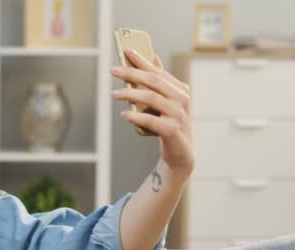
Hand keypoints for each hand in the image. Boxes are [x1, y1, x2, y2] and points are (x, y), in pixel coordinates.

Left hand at [111, 49, 193, 175]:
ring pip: (151, 98)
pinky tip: (124, 115)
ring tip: (113, 94)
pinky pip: (150, 120)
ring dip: (130, 94)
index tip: (126, 51)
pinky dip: (136, 117)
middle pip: (153, 81)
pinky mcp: (172, 130)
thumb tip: (153, 58)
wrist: (181, 153)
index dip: (141, 60)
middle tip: (113, 70)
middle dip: (131, 74)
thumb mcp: (166, 101)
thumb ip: (160, 82)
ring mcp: (178, 115)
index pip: (157, 71)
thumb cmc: (170, 124)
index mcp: (180, 89)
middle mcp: (181, 99)